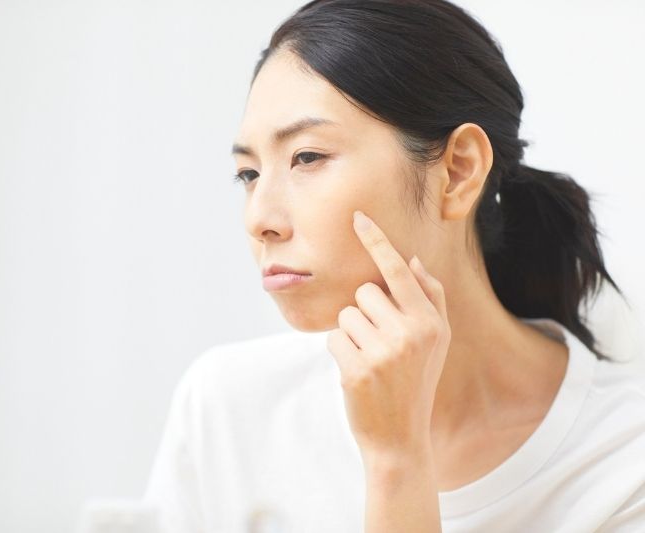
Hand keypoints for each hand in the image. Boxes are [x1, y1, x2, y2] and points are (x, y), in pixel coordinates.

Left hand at [326, 210, 450, 459]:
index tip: (357, 217)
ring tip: (370, 361)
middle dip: (365, 313)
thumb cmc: (416, 382)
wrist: (402, 439)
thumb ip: (428, 299)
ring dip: (351, 334)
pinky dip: (340, 351)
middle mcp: (410, 333)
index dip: (376, 241)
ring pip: (346, 314)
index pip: (398, 271)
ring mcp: (383, 352)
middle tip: (380, 345)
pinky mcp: (357, 369)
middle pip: (365, 292)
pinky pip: (333, 337)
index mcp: (431, 322)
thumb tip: (411, 260)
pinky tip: (358, 374)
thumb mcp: (436, 342)